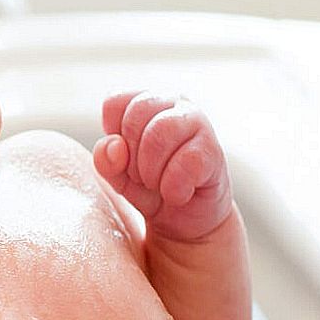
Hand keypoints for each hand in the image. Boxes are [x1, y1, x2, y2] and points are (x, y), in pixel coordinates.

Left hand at [93, 91, 233, 240]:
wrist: (187, 219)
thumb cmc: (151, 186)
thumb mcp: (118, 176)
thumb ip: (106, 160)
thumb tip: (115, 146)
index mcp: (145, 101)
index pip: (114, 102)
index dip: (114, 138)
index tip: (126, 159)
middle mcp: (173, 102)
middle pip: (135, 116)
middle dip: (131, 157)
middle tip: (142, 178)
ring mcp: (197, 122)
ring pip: (159, 134)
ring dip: (150, 171)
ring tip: (157, 185)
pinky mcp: (213, 149)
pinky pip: (186, 163)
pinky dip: (173, 188)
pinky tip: (177, 194)